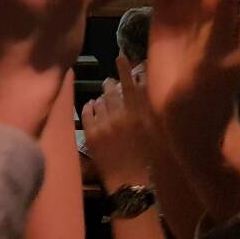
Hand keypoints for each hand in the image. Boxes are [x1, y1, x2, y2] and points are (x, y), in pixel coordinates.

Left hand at [81, 75, 149, 190]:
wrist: (128, 181)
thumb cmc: (145, 157)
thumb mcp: (152, 130)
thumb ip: (146, 107)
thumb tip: (141, 85)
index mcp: (140, 115)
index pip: (131, 84)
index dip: (124, 69)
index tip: (119, 56)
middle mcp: (121, 116)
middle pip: (112, 91)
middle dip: (110, 85)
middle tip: (109, 83)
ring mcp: (104, 125)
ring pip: (99, 100)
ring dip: (101, 98)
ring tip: (103, 99)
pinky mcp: (90, 134)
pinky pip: (87, 112)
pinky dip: (90, 107)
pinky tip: (93, 107)